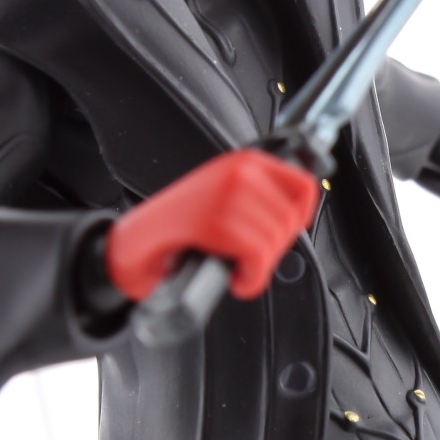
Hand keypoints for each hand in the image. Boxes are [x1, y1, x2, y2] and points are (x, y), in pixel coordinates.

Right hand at [106, 148, 321, 301]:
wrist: (137, 242)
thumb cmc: (178, 226)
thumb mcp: (226, 198)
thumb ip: (261, 198)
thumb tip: (297, 214)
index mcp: (243, 161)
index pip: (303, 185)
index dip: (299, 217)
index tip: (283, 232)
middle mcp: (239, 172)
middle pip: (290, 222)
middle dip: (272, 248)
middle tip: (245, 255)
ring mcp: (227, 196)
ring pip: (274, 242)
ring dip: (257, 266)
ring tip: (235, 265)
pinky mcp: (216, 223)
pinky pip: (258, 259)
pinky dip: (250, 279)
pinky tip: (236, 278)